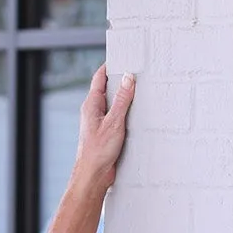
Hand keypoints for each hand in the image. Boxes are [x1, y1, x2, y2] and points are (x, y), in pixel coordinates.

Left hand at [73, 64, 133, 194]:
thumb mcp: (114, 122)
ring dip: (126, 97)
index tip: (122, 56)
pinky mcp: (107, 132)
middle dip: (121, 79)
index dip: (110, 66)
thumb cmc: (98, 151)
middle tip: (137, 70)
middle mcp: (94, 111)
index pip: (99, 78)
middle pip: (108, 89)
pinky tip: (138, 112)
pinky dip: (127, 111)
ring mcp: (100, 122)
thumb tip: (128, 78)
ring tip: (141, 89)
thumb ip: (122, 100)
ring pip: (114, 103)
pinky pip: (118, 116)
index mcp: (91, 105)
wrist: (93, 175)